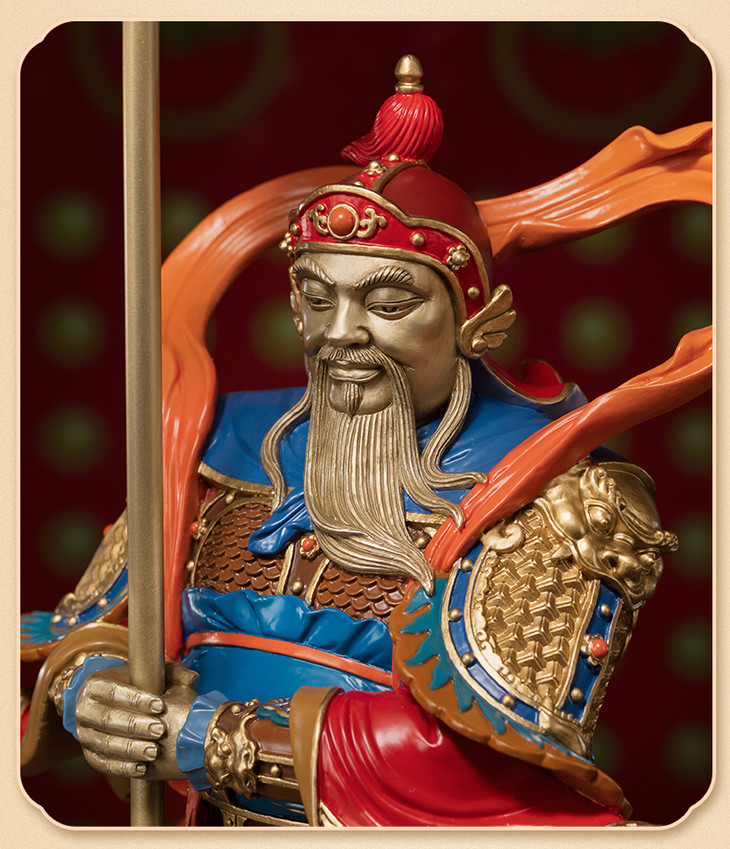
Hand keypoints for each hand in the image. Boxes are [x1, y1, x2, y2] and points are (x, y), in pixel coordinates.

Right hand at [75, 661, 197, 779]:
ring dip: (130, 749)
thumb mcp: (152, 674)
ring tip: (153, 752)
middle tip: (160, 730)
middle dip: (135, 726)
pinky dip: (122, 768)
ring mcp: (84, 734)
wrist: (112, 703)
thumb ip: (173, 673)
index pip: (114, 692)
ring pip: (104, 744)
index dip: (136, 700)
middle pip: (108, 719)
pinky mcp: (88, 754)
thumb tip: (192, 678)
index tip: (161, 705)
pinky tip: (142, 768)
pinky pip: (102, 764)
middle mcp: (83, 709)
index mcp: (95, 685)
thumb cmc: (137, 685)